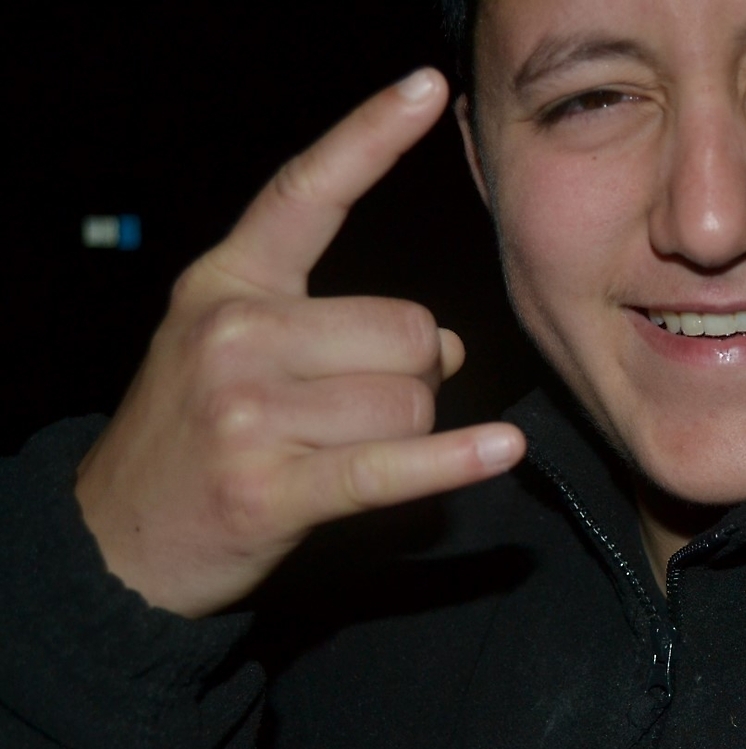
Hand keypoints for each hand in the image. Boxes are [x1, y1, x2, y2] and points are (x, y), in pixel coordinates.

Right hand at [74, 69, 525, 617]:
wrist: (119, 537)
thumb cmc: (196, 435)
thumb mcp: (230, 345)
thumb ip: (331, 321)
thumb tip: (447, 343)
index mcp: (228, 283)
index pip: (309, 192)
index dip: (371, 137)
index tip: (426, 90)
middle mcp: (236, 333)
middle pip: (409, 331)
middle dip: (415, 375)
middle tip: (366, 406)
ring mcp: (250, 410)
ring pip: (411, 402)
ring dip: (410, 433)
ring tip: (343, 449)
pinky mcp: (273, 486)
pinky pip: (392, 464)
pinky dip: (452, 462)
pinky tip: (501, 450)